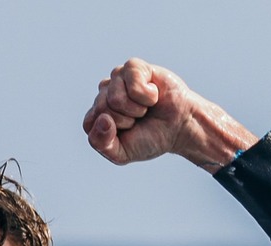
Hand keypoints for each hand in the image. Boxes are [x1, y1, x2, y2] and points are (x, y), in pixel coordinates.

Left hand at [81, 59, 253, 170]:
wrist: (180, 127)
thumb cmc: (151, 137)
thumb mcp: (121, 153)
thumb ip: (101, 144)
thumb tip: (103, 119)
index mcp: (98, 114)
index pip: (89, 123)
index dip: (110, 133)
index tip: (127, 133)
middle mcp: (104, 93)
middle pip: (102, 109)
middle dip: (124, 121)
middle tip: (139, 120)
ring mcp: (118, 78)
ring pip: (115, 97)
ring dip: (136, 109)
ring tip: (146, 108)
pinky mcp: (134, 67)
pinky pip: (132, 83)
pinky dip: (146, 95)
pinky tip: (154, 95)